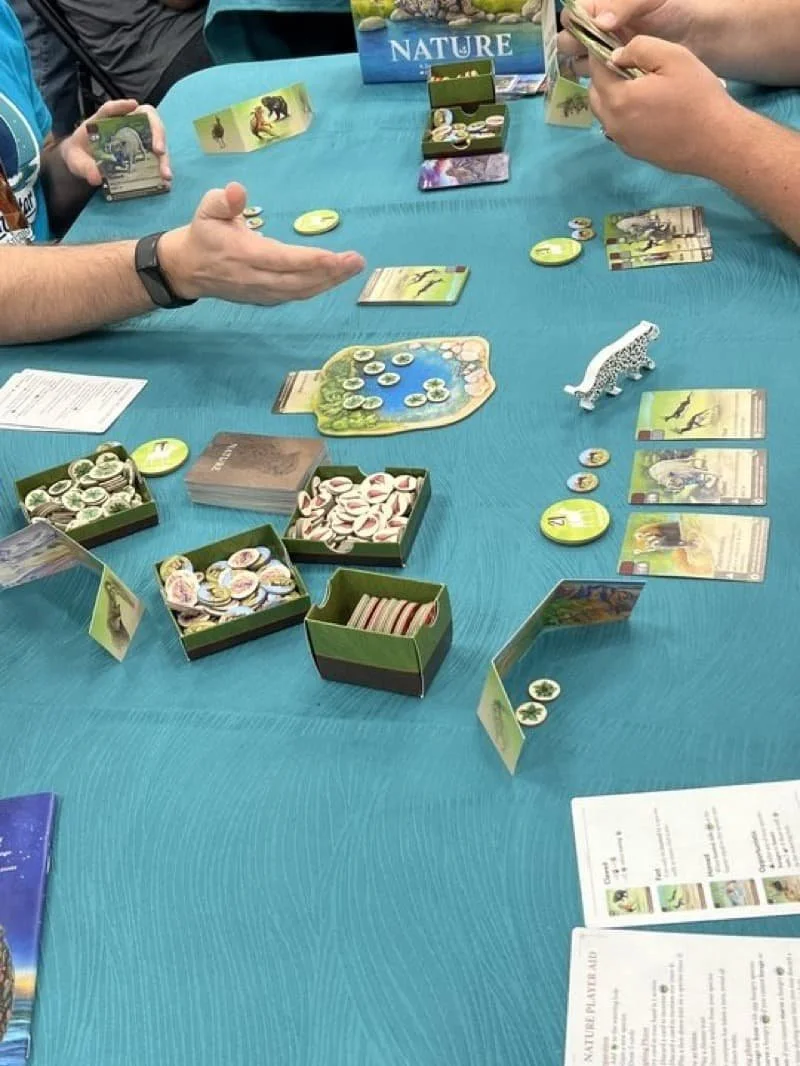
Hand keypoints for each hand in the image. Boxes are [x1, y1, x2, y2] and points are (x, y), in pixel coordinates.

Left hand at [60, 100, 171, 186]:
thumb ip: (83, 167)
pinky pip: (156, 157)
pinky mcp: (143, 152)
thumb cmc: (79, 154)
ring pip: (156, 140)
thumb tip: (97, 177)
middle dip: (156, 133)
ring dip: (164, 157)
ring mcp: (137, 138)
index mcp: (103, 121)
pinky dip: (162, 168)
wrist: (84, 162)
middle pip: (146, 120)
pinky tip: (165, 181)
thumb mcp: (76, 160)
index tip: (133, 105)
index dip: (122, 106)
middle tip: (159, 151)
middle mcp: (125, 126)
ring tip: (166, 174)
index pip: (111, 109)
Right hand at [159, 182, 365, 303]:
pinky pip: (296, 295)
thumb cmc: (204, 233)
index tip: (335, 257)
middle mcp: (255, 278)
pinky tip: (336, 277)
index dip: (309, 261)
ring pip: (300, 291)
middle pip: (298, 281)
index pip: (282, 260)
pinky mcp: (267, 298)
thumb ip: (224, 200)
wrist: (189, 269)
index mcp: (243, 255)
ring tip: (353, 268)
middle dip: (330, 273)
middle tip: (357, 261)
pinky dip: (318, 287)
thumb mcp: (207, 209)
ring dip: (329, 282)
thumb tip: (238, 190)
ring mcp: (262, 292)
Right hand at [558, 0, 696, 77]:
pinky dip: (597, 83)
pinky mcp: (615, 75)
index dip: (574, 23)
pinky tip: (608, 82)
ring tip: (601, 68)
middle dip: (575, 47)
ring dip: (585, 67)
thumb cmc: (677, 9)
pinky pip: (596, 81)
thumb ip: (624, 4)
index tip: (588, 32)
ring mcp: (606, 53)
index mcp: (604, 6)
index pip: (573, 14)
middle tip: (592, 53)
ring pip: (579, 62)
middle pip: (570, 40)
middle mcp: (599, 30)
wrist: (701, 36)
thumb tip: (599, 24)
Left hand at [588, 37, 734, 174]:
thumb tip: (616, 55)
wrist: (716, 142)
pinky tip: (645, 108)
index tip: (617, 47)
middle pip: (595, 94)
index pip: (596, 70)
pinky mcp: (632, 152)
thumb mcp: (673, 57)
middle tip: (628, 66)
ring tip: (638, 87)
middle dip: (604, 76)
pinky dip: (622, 114)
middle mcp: (613, 124)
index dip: (603, 54)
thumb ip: (639, 48)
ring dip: (612, 97)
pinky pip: (617, 128)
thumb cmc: (697, 97)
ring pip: (604, 113)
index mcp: (619, 99)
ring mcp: (622, 141)